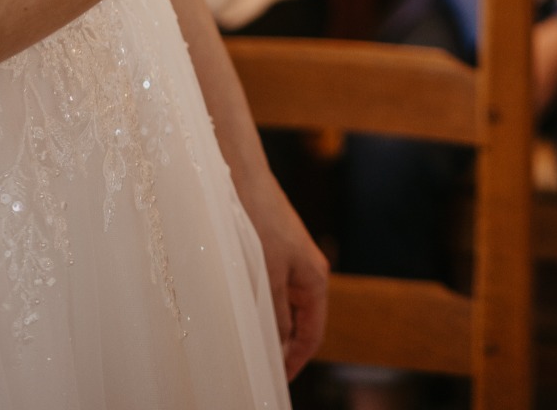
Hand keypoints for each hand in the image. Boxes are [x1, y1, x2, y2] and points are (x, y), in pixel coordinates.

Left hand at [236, 164, 328, 380]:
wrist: (243, 176)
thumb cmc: (259, 221)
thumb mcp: (268, 274)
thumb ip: (276, 312)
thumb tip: (279, 345)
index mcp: (315, 279)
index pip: (312, 334)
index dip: (295, 361)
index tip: (276, 380)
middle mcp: (307, 272)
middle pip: (299, 322)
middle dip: (281, 346)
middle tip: (257, 367)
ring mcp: (291, 261)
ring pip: (283, 306)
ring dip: (269, 326)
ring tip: (246, 346)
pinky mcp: (274, 252)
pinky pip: (272, 290)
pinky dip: (261, 306)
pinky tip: (241, 312)